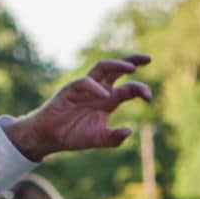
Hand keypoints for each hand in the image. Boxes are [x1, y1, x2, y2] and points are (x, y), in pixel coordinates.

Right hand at [4, 54, 152, 160]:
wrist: (50, 137)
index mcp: (108, 100)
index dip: (140, 89)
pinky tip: (106, 95)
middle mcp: (99, 90)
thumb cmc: (74, 135)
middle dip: (132, 61)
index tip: (149, 97)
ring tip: (131, 68)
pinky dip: (95, 87)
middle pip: (117, 69)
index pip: (128, 88)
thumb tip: (130, 131)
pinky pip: (85, 83)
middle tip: (148, 59)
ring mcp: (85, 88)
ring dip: (117, 65)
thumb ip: (114, 138)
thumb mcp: (98, 139)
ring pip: (102, 68)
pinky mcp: (70, 89)